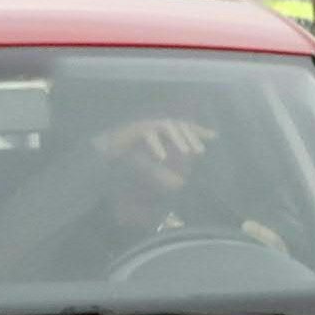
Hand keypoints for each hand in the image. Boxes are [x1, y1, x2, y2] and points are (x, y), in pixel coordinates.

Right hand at [97, 117, 213, 192]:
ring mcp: (143, 125)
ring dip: (178, 138)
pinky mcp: (132, 130)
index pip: (184, 126)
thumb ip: (163, 178)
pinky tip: (162, 157)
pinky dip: (156, 144)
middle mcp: (154, 125)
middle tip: (200, 152)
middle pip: (179, 124)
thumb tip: (179, 190)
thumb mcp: (149, 171)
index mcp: (161, 131)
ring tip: (187, 153)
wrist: (99, 156)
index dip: (198, 130)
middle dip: (191, 136)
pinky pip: (148, 134)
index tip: (214, 137)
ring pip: (166, 125)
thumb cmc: (125, 162)